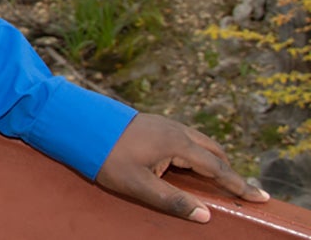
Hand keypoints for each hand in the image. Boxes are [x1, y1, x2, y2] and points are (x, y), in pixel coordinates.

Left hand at [95, 112, 269, 220]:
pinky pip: (186, 137)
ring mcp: (164, 123)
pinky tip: (190, 162)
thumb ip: (172, 200)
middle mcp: (176, 130)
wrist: (78, 123)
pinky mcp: (153, 123)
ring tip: (221, 177)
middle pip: (213, 151)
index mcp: (177, 144)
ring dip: (214, 159)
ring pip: (200, 142)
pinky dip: (198, 151)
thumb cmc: (106, 156)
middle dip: (229, 171)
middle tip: (243, 190)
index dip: (239, 185)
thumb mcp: (138, 185)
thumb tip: (205, 215)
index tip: (260, 197)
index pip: (217, 168)